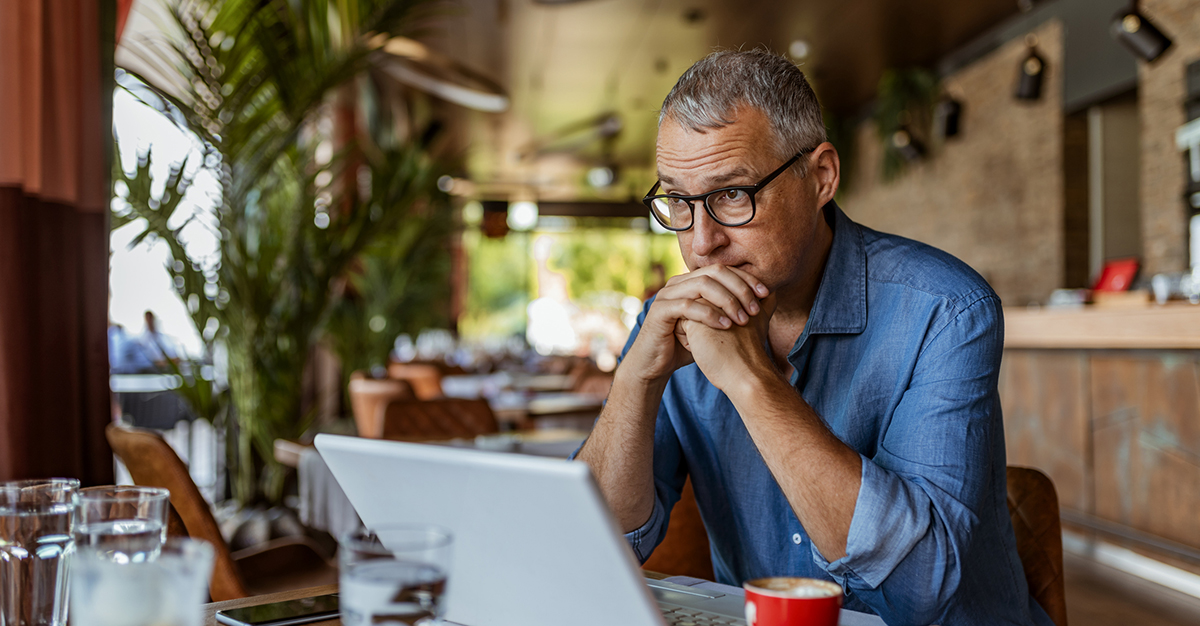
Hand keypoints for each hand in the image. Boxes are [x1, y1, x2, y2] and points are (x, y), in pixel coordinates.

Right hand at [622, 265, 768, 385]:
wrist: (655, 364)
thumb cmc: (686, 345)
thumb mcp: (713, 325)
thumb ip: (731, 311)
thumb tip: (766, 302)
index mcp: (691, 281)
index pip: (723, 269)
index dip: (746, 278)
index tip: (766, 293)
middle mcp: (678, 282)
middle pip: (715, 272)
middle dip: (739, 287)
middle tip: (756, 307)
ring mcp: (667, 295)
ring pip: (702, 285)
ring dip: (727, 300)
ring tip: (743, 318)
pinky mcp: (659, 311)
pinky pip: (688, 306)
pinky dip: (709, 314)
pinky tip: (726, 326)